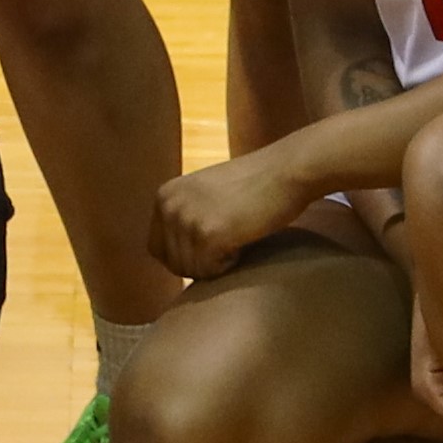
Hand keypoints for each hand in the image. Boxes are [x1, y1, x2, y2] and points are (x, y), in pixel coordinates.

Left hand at [153, 149, 315, 280]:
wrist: (285, 171)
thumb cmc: (253, 185)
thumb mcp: (204, 195)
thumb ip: (185, 217)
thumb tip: (172, 260)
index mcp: (164, 195)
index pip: (157, 249)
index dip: (183, 259)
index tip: (210, 252)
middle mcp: (168, 206)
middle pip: (173, 264)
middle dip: (202, 264)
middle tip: (230, 244)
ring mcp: (186, 220)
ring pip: (192, 271)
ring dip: (217, 265)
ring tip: (237, 238)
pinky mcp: (208, 234)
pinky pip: (211, 272)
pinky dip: (230, 264)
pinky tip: (243, 241)